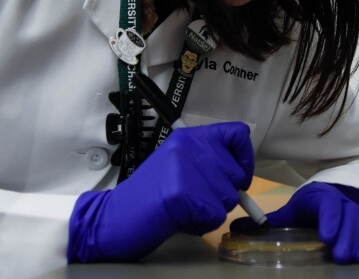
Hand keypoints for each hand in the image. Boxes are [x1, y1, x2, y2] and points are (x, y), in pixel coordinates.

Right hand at [68, 121, 253, 262]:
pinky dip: (201, 224)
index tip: (238, 176)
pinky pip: (214, 216)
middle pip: (237, 174)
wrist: (114, 216)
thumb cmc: (148, 195)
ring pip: (228, 197)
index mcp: (188, 137)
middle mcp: (188, 146)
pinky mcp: (182, 193)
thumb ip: (207, 162)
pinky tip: (180, 218)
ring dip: (211, 211)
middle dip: (223, 194)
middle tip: (196, 199)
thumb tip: (242, 172)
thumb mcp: (178, 165)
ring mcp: (185, 168)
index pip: (237, 133)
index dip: (245, 158)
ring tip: (184, 208)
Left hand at [231, 182, 358, 263]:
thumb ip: (266, 222)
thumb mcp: (290, 211)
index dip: (329, 218)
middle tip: (341, 255)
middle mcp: (342, 203)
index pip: (327, 203)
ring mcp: (358, 213)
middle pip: (349, 217)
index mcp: (320, 197)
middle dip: (346, 236)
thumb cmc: (309, 207)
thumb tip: (235, 228)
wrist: (334, 196)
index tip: (325, 235)